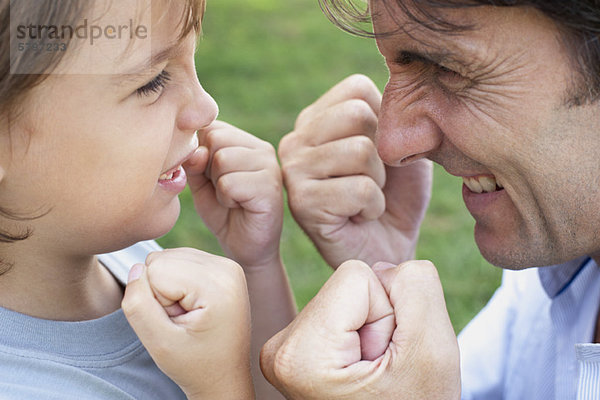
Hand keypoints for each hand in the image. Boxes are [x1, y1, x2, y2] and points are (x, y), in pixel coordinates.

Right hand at [122, 248, 253, 399]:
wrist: (225, 376)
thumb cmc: (195, 365)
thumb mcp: (159, 343)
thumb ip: (138, 305)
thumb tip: (136, 268)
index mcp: (218, 285)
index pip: (156, 270)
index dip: (155, 301)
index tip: (177, 324)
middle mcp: (227, 268)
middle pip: (162, 259)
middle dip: (162, 292)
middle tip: (182, 320)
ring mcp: (228, 265)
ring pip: (169, 258)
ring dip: (169, 288)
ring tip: (187, 315)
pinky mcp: (224, 267)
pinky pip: (180, 261)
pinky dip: (178, 283)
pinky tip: (193, 306)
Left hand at [183, 121, 282, 268]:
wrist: (244, 249)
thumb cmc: (223, 213)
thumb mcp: (200, 182)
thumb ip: (194, 161)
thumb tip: (197, 150)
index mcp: (245, 142)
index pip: (210, 126)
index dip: (199, 153)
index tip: (210, 177)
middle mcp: (261, 148)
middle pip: (215, 138)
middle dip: (208, 169)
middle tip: (223, 191)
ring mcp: (269, 166)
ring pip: (221, 159)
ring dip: (218, 186)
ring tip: (232, 199)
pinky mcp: (270, 187)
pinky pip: (230, 183)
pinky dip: (226, 199)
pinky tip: (240, 207)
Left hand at [261, 260, 459, 399]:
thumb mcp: (431, 350)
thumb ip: (415, 286)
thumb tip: (385, 268)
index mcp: (301, 353)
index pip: (358, 275)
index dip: (388, 313)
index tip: (385, 359)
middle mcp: (279, 348)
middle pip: (347, 284)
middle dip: (378, 322)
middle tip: (380, 369)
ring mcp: (283, 349)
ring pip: (345, 296)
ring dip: (371, 331)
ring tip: (371, 373)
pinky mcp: (293, 348)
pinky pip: (339, 309)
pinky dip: (360, 336)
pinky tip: (360, 371)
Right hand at [279, 74, 431, 267]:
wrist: (388, 250)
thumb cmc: (395, 198)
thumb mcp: (401, 145)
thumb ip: (391, 112)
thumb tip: (389, 85)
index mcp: (316, 119)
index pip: (357, 87)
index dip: (386, 121)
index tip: (381, 155)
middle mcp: (297, 139)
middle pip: (357, 113)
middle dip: (383, 153)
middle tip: (373, 181)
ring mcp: (293, 170)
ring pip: (361, 151)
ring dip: (379, 184)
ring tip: (365, 200)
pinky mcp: (301, 203)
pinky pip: (360, 189)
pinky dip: (373, 207)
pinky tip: (359, 218)